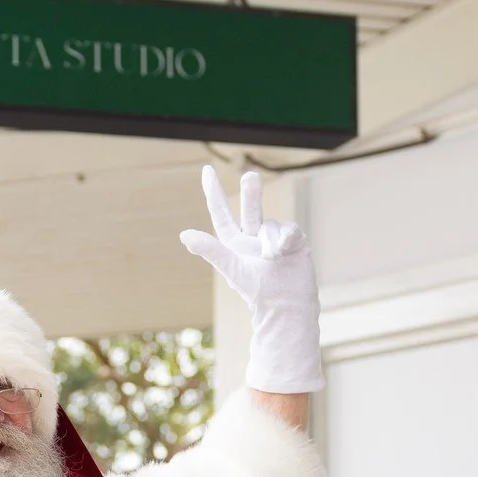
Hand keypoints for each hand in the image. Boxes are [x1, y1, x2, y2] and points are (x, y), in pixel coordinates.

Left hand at [179, 166, 324, 393]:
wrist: (288, 305)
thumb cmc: (258, 292)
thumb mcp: (232, 268)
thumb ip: (210, 249)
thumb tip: (184, 235)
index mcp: (234, 244)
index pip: (221, 214)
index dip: (213, 193)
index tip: (206, 170)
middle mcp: (253, 238)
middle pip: (250, 208)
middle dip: (251, 193)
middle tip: (249, 175)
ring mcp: (273, 238)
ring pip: (270, 223)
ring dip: (270, 240)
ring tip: (273, 259)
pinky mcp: (293, 239)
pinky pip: (288, 228)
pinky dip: (286, 240)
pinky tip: (288, 254)